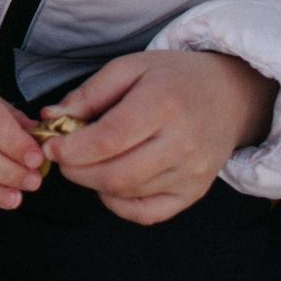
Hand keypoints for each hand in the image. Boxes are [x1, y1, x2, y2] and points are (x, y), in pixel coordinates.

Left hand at [41, 50, 276, 225]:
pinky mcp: (194, 193)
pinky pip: (147, 213)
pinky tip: (109, 183)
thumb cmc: (173, 78)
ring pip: (127, 194)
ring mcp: (191, 174)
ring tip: (85, 163)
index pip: (110, 138)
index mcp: (164, 104)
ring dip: (93, 183)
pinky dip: (118, 204)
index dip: (73, 148)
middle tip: (61, 158)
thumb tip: (52, 117)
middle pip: (116, 174)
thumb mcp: (130, 68)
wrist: (229, 96)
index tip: (51, 145)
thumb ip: (89, 93)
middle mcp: (182, 144)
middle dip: (76, 171)